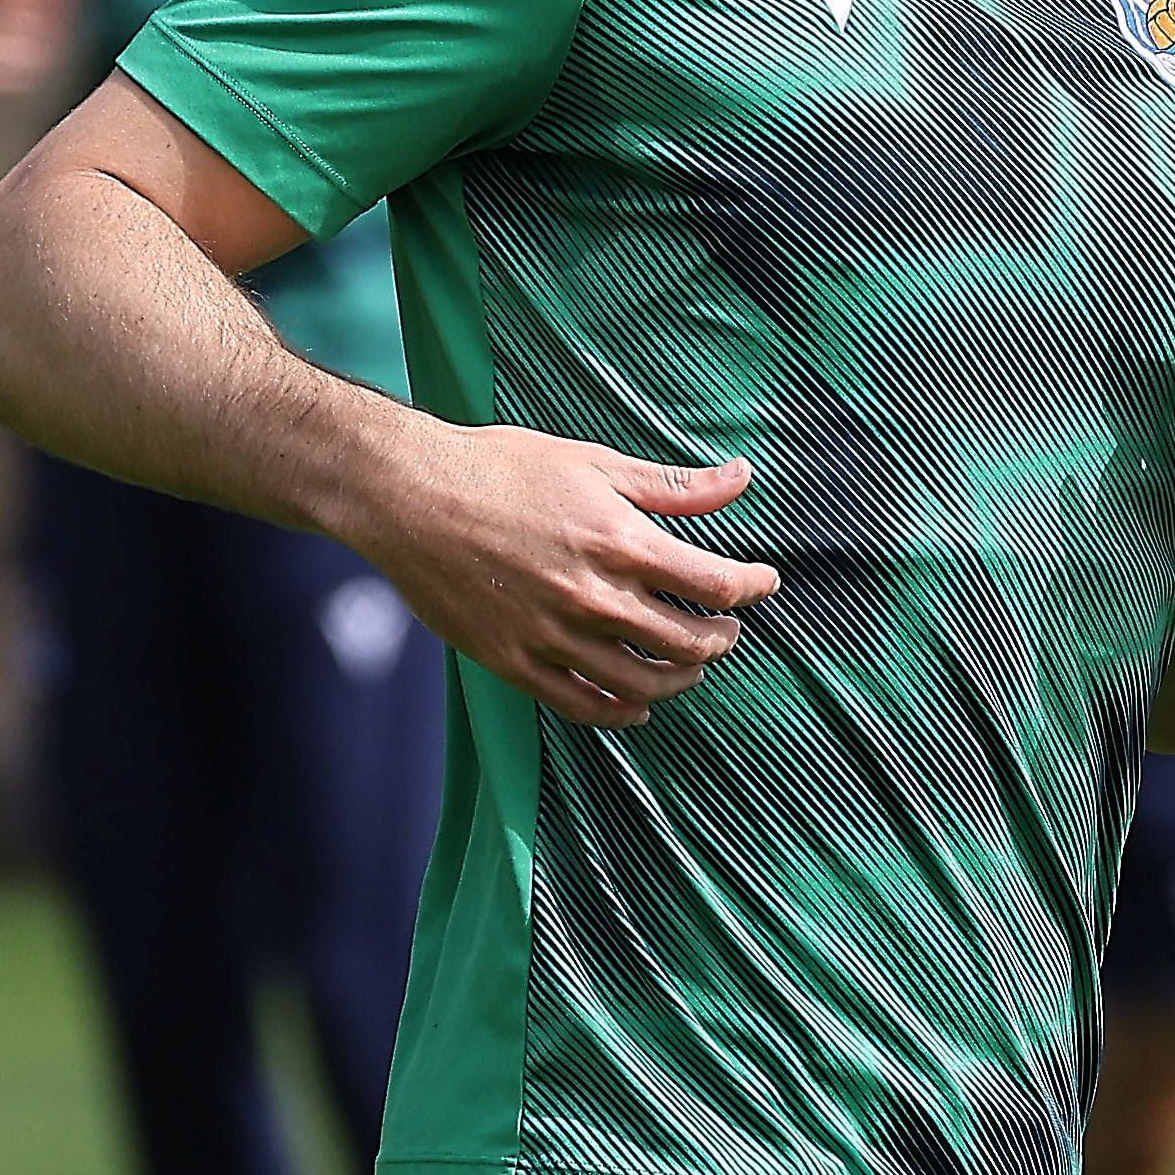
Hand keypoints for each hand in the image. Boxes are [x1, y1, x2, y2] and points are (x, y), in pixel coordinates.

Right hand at [350, 414, 772, 727]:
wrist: (410, 497)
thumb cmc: (500, 468)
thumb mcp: (593, 462)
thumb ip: (672, 486)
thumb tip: (741, 479)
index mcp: (621, 542)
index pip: (715, 583)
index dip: (752, 587)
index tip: (764, 584)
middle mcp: (595, 598)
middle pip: (689, 642)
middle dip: (722, 638)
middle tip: (727, 629)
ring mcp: (555, 637)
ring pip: (643, 684)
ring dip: (680, 680)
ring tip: (690, 667)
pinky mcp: (517, 663)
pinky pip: (584, 706)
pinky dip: (621, 712)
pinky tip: (636, 705)